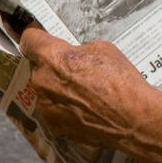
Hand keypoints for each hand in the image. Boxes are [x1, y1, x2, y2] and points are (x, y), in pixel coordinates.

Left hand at [19, 27, 161, 150]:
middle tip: (77, 70)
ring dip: (59, 88)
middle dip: (54, 66)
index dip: (36, 37)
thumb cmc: (121, 82)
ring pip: (45, 90)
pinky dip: (66, 108)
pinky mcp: (53, 125)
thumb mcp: (103, 49)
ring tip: (85, 93)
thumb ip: (79, 50)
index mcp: (51, 57)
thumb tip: (73, 56)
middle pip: (38, 67)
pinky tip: (86, 108)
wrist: (132, 118)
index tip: (40, 38)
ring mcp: (45, 106)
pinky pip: (54, 110)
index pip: (29, 39)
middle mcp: (41, 81)